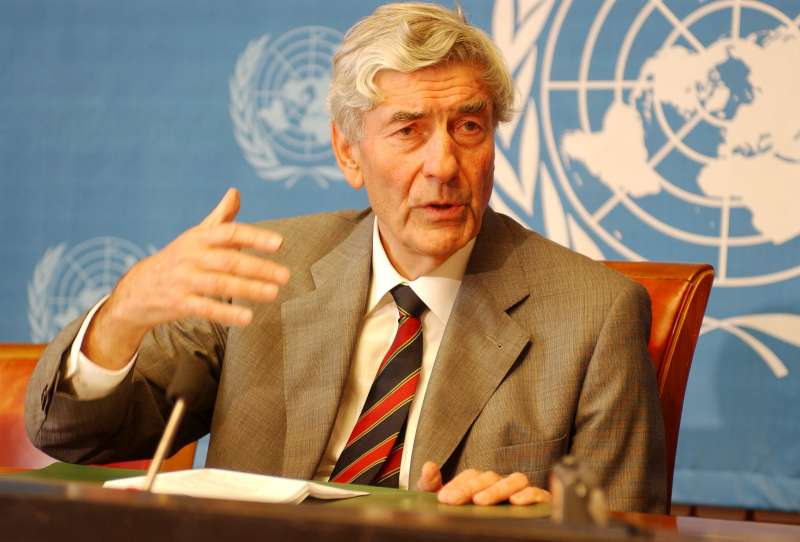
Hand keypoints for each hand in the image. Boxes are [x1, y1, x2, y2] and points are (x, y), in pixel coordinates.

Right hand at [84, 188, 289, 367]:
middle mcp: (191, 257)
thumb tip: (235, 192)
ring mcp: (183, 280)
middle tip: (285, 276)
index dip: (255, 237)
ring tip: (274, 293)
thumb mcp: (196, 236)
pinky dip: (226, 313)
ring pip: (219, 285)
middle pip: (228, 261)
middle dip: (258, 268)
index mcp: (198, 238)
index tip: (279, 242)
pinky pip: (204, 308)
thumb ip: (220, 218)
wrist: (137, 288)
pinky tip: (248, 317)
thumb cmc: (178, 259)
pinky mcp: (178, 303)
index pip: (229, 233)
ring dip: (248, 289)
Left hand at [417, 461, 550, 505]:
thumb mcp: (450, 503)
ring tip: (480, 501)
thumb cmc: (471, 517)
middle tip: (454, 500)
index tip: (444, 498)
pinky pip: (538, 493)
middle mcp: (502, 484)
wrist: (502, 535)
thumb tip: (429, 466)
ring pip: (515, 479)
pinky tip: (516, 501)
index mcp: (482, 483)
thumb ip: (434, 486)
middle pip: (490, 477)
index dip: (458, 484)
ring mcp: (521, 492)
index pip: (471, 476)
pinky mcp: (540, 502)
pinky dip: (529, 494)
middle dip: (471, 487)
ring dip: (497, 488)